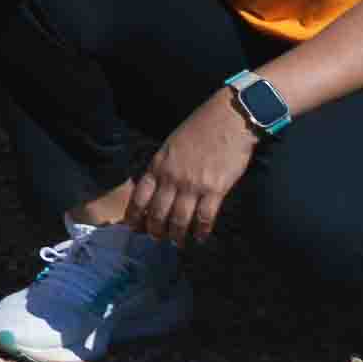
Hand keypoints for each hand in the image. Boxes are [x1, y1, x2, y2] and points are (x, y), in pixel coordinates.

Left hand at [126, 90, 262, 246]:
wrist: (228, 119)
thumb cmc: (199, 128)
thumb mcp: (170, 145)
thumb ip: (161, 167)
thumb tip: (155, 188)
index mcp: (158, 165)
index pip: (139, 198)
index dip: (135, 217)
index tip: (134, 228)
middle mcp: (172, 178)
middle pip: (157, 214)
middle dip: (155, 231)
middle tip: (157, 239)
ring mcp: (193, 185)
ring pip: (179, 220)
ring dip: (177, 236)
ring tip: (177, 242)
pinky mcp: (215, 190)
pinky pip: (204, 218)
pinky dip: (201, 231)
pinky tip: (200, 237)